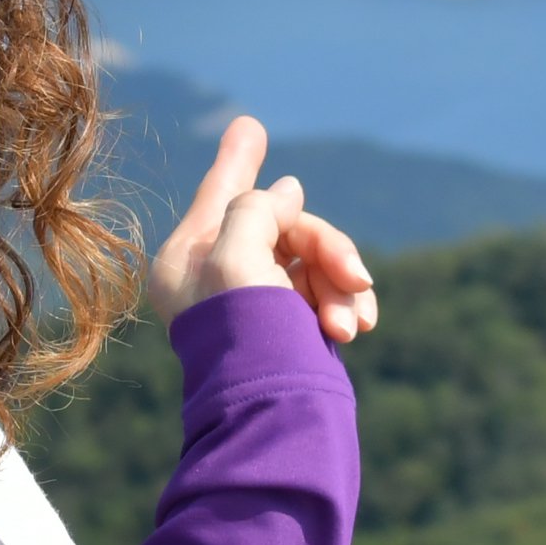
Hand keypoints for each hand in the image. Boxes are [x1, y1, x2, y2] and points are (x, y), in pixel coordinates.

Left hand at [145, 112, 377, 345]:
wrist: (276, 418)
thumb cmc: (247, 335)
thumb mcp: (239, 253)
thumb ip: (258, 208)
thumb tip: (285, 190)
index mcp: (188, 261)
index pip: (218, 197)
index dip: (238, 164)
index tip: (251, 126)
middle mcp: (218, 279)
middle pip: (281, 227)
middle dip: (324, 248)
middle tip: (355, 274)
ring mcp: (256, 305)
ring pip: (312, 261)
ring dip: (341, 284)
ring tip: (352, 324)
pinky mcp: (290, 329)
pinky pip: (325, 292)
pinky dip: (345, 302)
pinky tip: (357, 326)